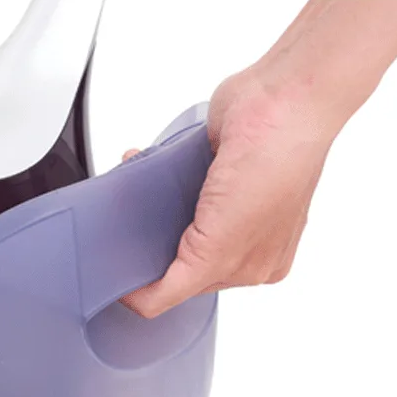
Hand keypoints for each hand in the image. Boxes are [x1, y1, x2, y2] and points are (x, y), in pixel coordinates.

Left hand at [120, 66, 341, 317]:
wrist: (284, 97)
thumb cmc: (278, 163)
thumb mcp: (224, 246)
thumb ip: (185, 282)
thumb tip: (153, 300)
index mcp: (253, 268)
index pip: (179, 294)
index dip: (142, 291)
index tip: (113, 281)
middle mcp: (241, 239)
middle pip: (170, 260)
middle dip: (144, 247)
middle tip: (123, 234)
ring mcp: (224, 204)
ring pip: (164, 224)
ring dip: (143, 212)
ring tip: (131, 198)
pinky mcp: (210, 172)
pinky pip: (167, 188)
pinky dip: (150, 180)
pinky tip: (140, 167)